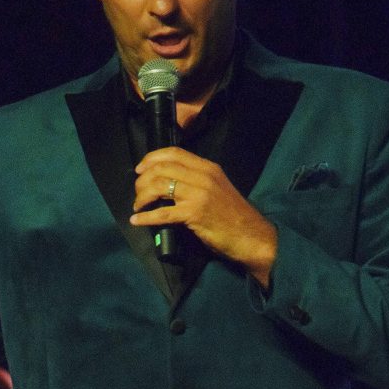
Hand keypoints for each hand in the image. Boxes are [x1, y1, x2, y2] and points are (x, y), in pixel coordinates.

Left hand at [132, 146, 277, 287]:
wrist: (252, 236)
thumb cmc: (233, 216)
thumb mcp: (217, 188)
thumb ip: (197, 181)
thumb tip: (170, 182)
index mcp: (208, 167)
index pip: (174, 153)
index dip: (152, 158)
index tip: (140, 169)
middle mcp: (203, 176)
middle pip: (162, 168)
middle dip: (143, 180)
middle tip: (137, 192)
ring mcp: (199, 194)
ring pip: (160, 186)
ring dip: (142, 196)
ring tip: (137, 206)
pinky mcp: (194, 213)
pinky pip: (163, 212)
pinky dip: (146, 217)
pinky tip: (137, 220)